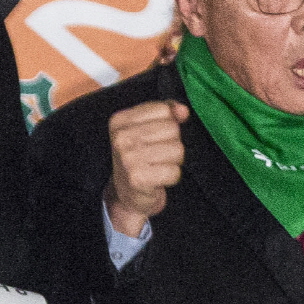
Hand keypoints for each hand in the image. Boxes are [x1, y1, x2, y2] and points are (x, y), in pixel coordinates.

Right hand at [106, 99, 187, 235]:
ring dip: (173, 161)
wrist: (127, 194)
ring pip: (177, 150)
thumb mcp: (148, 128)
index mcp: (120, 121)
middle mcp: (121, 138)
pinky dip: (171, 177)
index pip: (163, 109)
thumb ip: (167, 112)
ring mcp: (128, 159)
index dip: (167, 124)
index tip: (153, 138)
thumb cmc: (140, 158)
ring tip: (158, 166)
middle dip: (172, 143)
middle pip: (172, 129)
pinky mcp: (137, 179)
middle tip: (156, 156)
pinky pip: (174, 172)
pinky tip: (158, 179)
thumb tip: (183, 111)